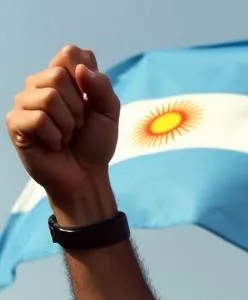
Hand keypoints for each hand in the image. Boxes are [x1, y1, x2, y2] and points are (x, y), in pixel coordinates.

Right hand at [6, 45, 118, 214]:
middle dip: (78, 108)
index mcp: (60, 76)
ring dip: (68, 124)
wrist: (87, 176)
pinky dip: (55, 136)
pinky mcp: (15, 122)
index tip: (90, 102)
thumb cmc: (95, 143)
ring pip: (49, 97)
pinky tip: (54, 144)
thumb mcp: (109, 113)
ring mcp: (24, 102)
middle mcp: (38, 84)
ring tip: (66, 135)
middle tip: (78, 125)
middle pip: (58, 76)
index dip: (86, 78)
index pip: (70, 53)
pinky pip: (39, 118)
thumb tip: (80, 69)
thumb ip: (102, 87)